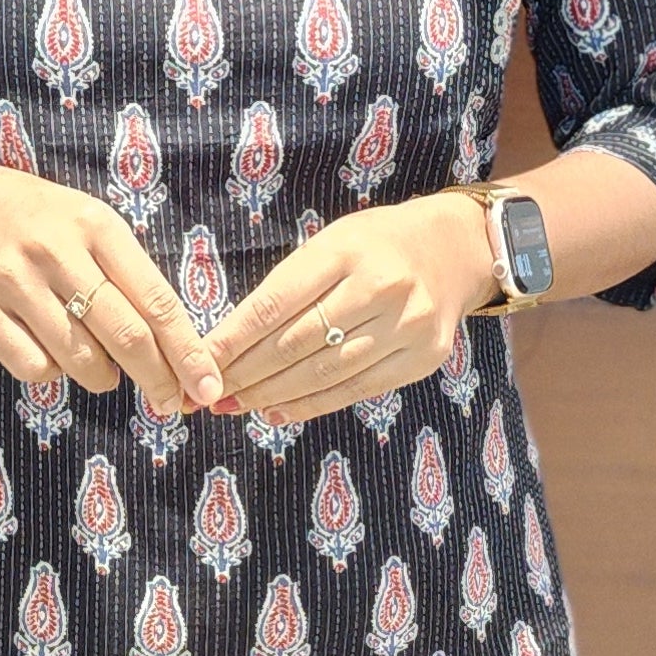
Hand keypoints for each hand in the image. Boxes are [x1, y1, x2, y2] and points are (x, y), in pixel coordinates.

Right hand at [0, 159, 226, 416]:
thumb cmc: (38, 221)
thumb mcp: (89, 224)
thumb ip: (128, 275)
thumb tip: (172, 348)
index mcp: (95, 225)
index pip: (156, 299)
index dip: (187, 351)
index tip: (207, 384)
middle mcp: (54, 250)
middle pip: (125, 336)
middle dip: (158, 379)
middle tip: (172, 402)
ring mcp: (12, 280)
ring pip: (79, 360)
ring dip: (103, 377)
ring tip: (102, 366)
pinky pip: (34, 367)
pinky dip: (53, 372)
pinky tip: (51, 351)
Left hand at [205, 195, 497, 416]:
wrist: (454, 251)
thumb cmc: (374, 246)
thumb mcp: (331, 243)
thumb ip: (289, 286)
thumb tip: (231, 341)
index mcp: (346, 249)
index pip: (276, 301)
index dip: (234, 337)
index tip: (201, 359)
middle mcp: (380, 287)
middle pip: (297, 342)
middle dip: (247, 372)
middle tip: (211, 391)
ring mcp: (406, 325)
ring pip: (324, 372)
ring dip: (272, 394)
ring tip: (238, 404)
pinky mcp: (422, 357)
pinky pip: (356, 390)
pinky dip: (312, 405)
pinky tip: (279, 411)